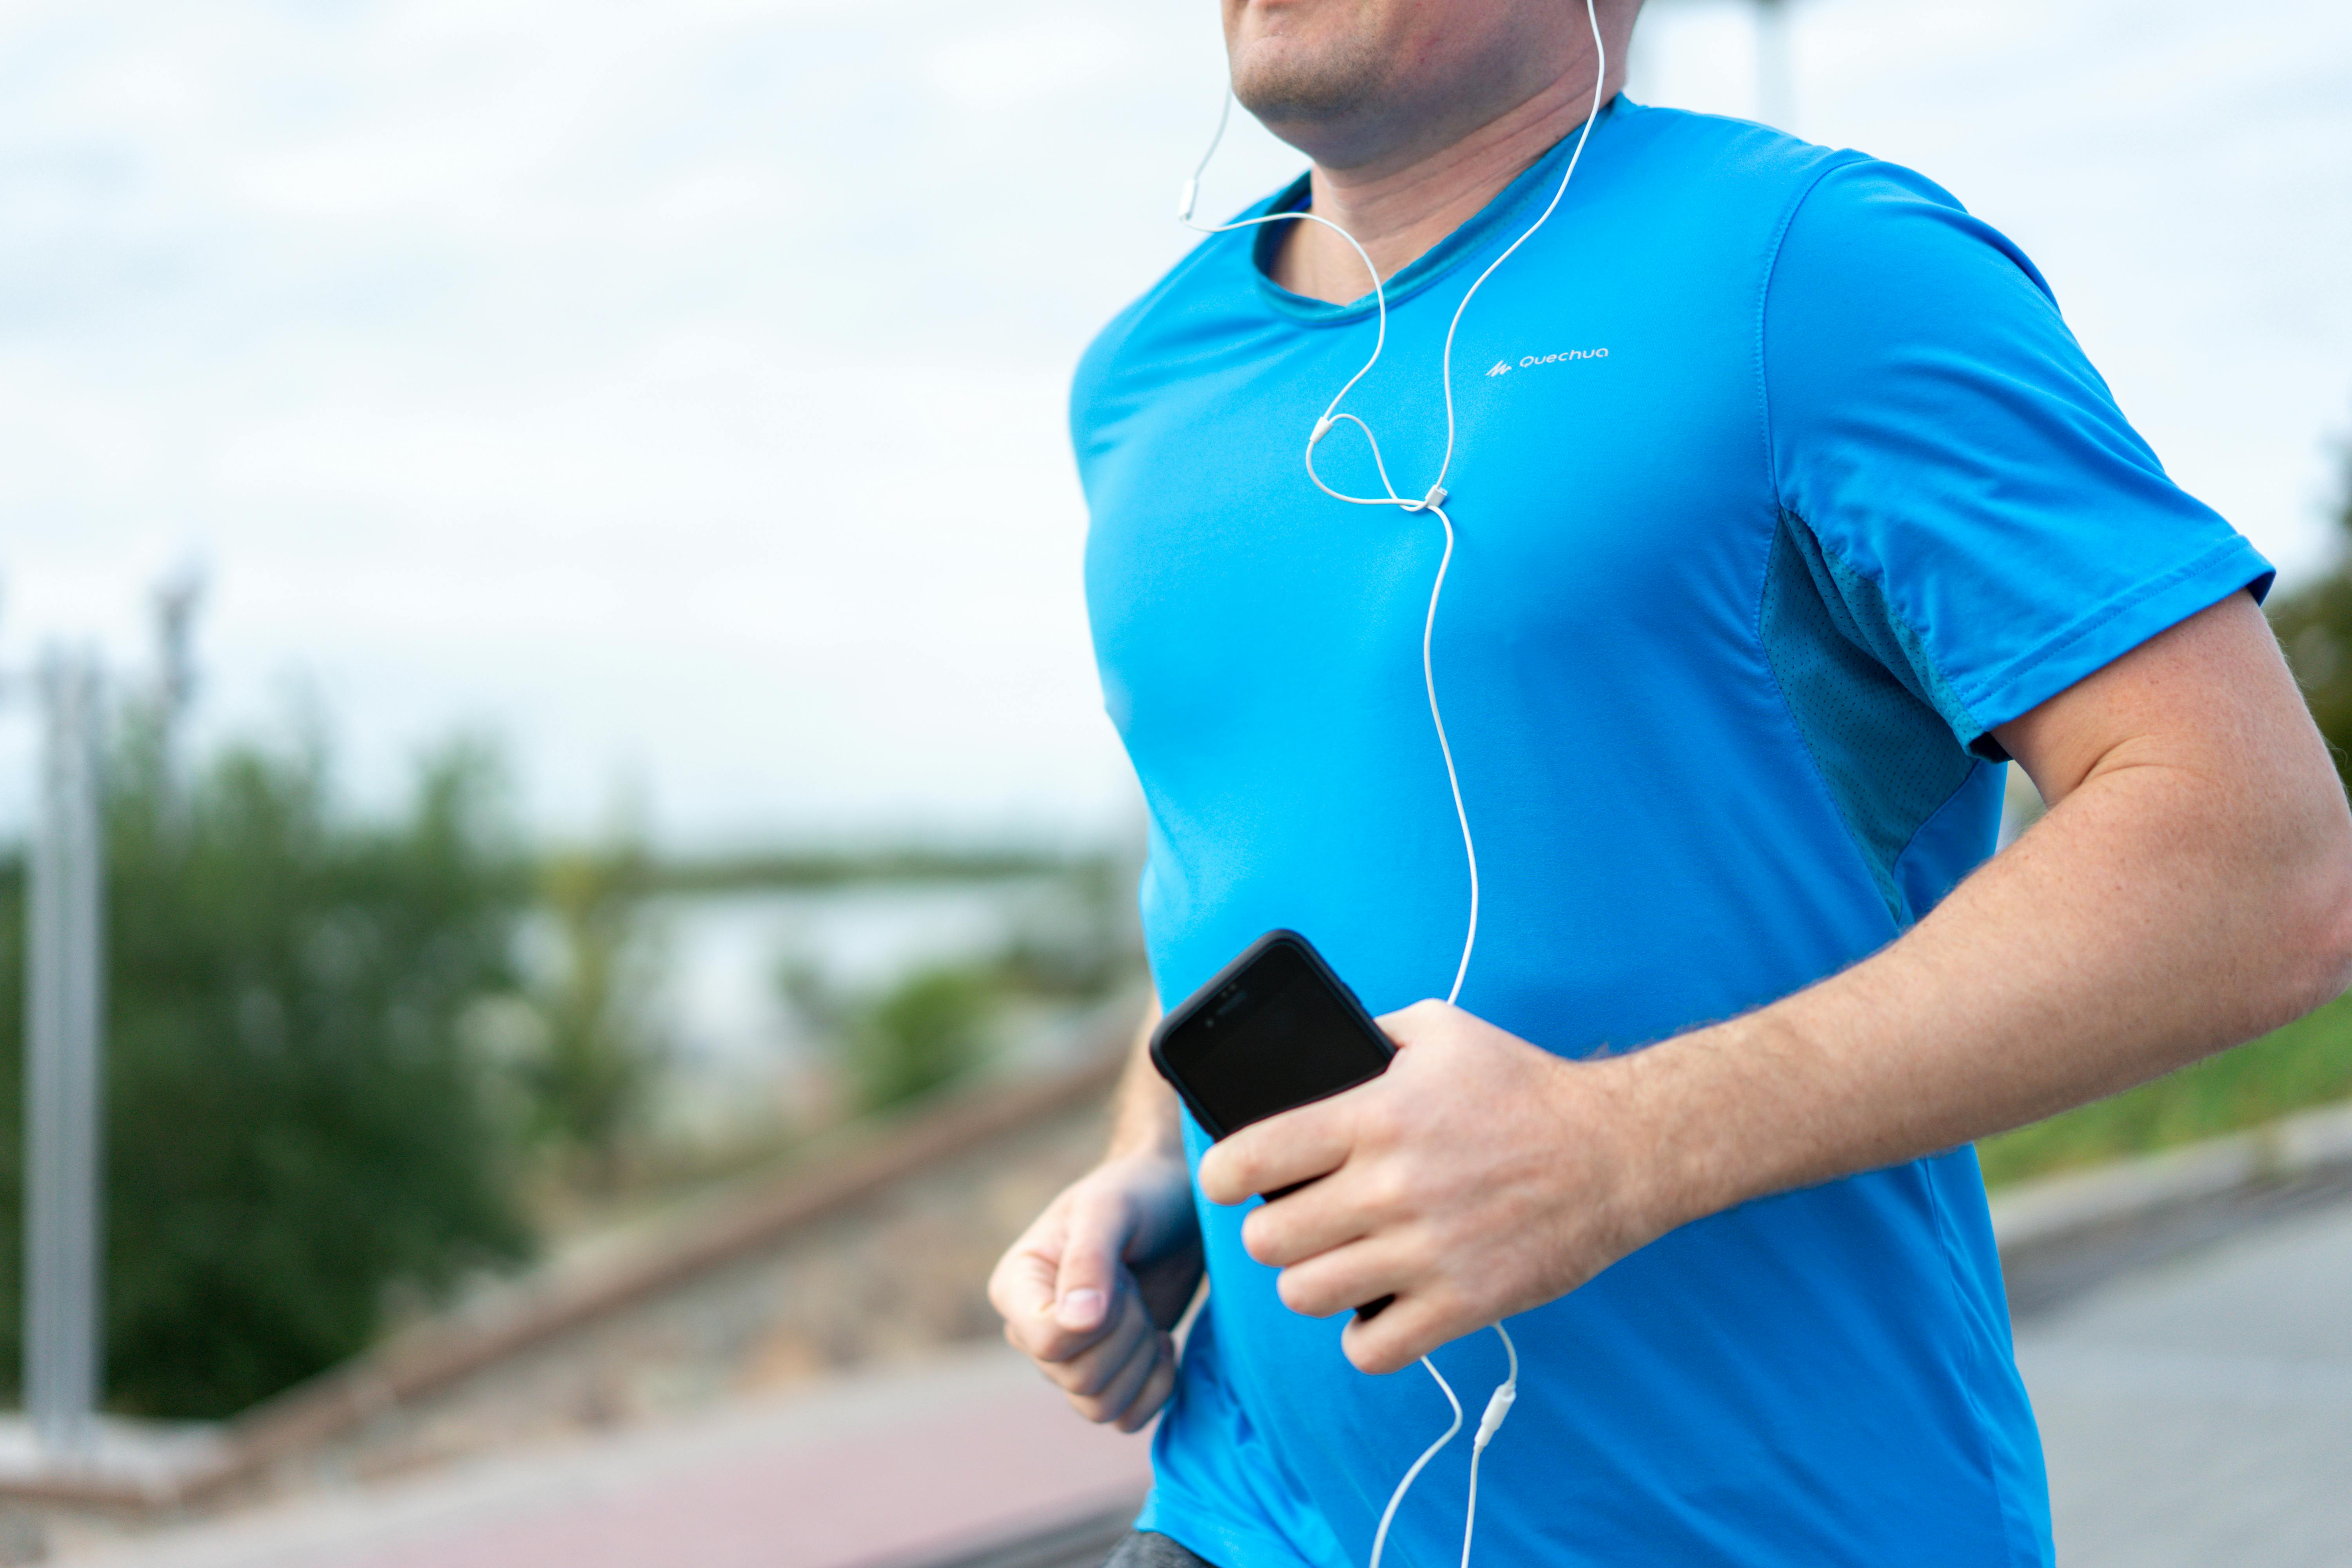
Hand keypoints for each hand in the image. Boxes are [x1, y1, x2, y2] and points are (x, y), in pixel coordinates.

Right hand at [988, 1150, 1203, 1430]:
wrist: (1175, 1204)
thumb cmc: (1138, 1195)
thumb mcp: (1110, 1209)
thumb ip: (1089, 1259)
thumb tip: (1075, 1324)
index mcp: (1016, 1288)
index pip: (1045, 1343)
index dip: (1099, 1321)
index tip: (1118, 1273)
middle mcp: (1032, 1332)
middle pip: (1079, 1380)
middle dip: (1127, 1334)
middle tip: (1134, 1285)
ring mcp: (1070, 1360)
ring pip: (1100, 1407)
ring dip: (1140, 1361)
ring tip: (1145, 1310)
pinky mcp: (1111, 1377)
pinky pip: (1127, 1419)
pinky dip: (1156, 1387)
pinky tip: (1163, 1342)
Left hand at [1196, 1000, 1664, 1374]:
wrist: (1617, 1150)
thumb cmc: (1522, 1086)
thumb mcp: (1439, 1030)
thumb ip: (1365, 1037)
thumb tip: (1303, 1056)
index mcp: (1373, 1115)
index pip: (1249, 1158)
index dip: (1222, 1173)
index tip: (1229, 1179)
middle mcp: (1391, 1186)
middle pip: (1267, 1239)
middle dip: (1269, 1231)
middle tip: (1293, 1221)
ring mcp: (1427, 1250)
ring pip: (1305, 1296)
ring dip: (1309, 1282)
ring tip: (1332, 1262)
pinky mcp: (1464, 1302)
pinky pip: (1371, 1348)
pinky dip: (1364, 1336)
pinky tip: (1377, 1307)